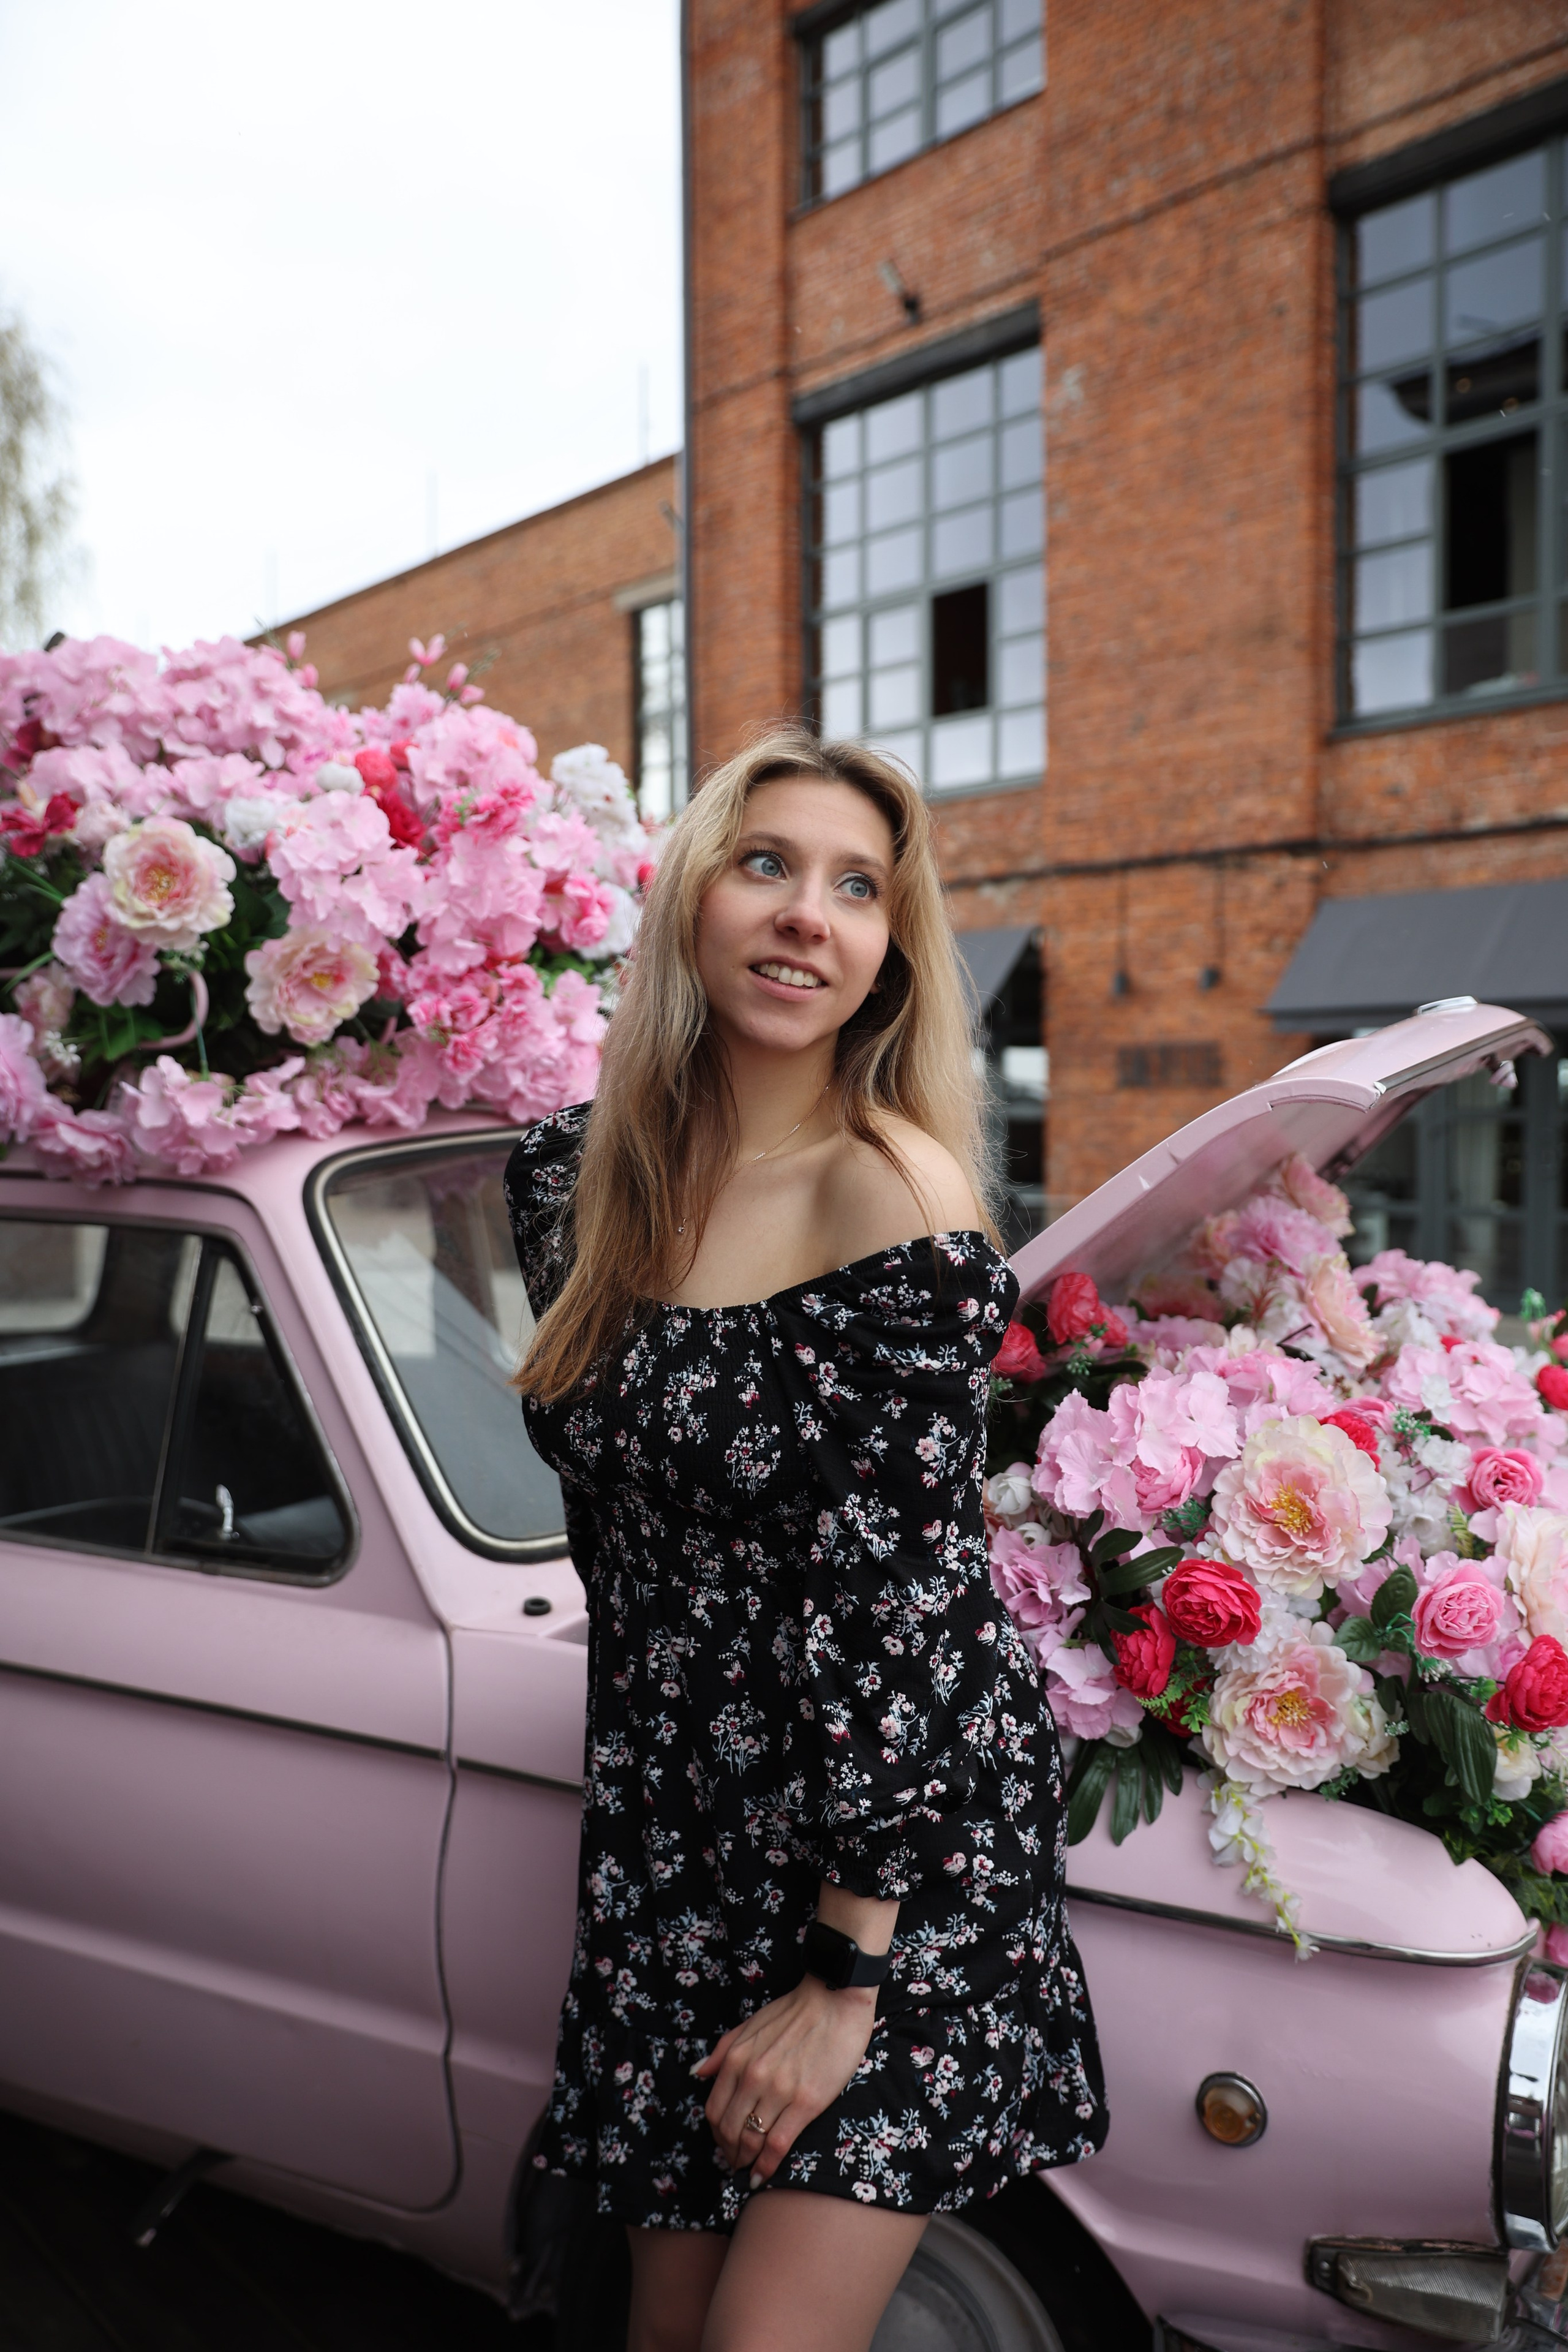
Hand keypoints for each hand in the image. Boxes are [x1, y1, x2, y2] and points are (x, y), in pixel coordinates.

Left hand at [693, 1975, 877, 2184]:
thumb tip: (698, 2072)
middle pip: (729, 2130)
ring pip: (751, 2141)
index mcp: (737, 2058)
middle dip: (729, 2153)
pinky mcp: (806, 2103)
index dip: (716, 2134)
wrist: (835, 1999)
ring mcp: (779, 2091)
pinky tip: (763, 2176)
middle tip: (735, 2163)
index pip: (714, 2110)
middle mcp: (753, 2077)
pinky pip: (778, 2144)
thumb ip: (723, 2050)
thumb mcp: (750, 2024)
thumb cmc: (795, 2010)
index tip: (723, 2145)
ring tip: (748, 2171)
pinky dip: (767, 2166)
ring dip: (745, 2163)